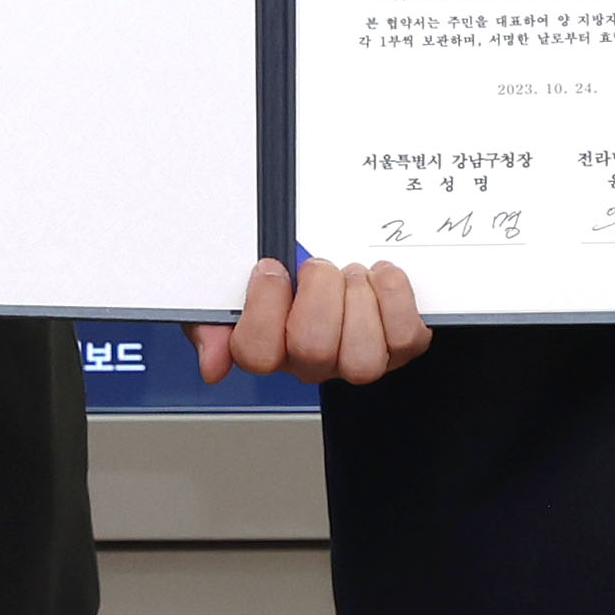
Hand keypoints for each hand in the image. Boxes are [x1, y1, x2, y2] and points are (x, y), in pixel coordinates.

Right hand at [187, 255, 430, 385]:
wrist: (331, 251)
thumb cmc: (281, 276)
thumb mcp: (228, 290)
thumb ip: (210, 322)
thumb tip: (213, 364)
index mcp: (269, 346)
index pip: (257, 353)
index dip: (266, 305)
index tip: (272, 267)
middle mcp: (312, 360)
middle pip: (313, 350)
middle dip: (318, 292)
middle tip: (318, 265)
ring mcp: (356, 357)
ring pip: (362, 359)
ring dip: (358, 300)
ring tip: (351, 273)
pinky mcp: (397, 346)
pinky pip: (405, 339)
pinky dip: (396, 299)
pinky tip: (380, 276)